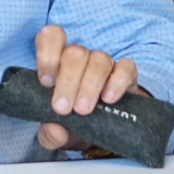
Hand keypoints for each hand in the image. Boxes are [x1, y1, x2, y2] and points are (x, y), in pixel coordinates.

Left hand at [33, 24, 138, 149]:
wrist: (106, 134)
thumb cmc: (76, 125)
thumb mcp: (60, 134)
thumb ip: (50, 135)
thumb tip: (54, 131)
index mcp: (58, 62)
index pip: (51, 38)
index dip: (47, 54)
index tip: (46, 82)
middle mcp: (81, 58)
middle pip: (74, 53)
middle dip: (67, 82)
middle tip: (63, 108)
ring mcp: (105, 64)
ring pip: (99, 60)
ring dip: (89, 85)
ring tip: (83, 110)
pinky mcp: (127, 73)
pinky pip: (126, 67)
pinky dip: (117, 82)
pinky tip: (109, 99)